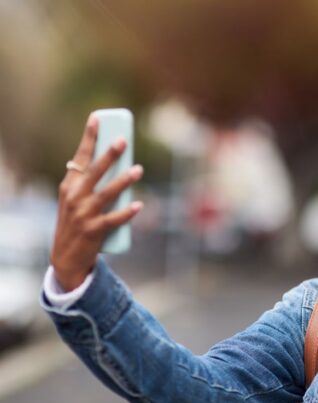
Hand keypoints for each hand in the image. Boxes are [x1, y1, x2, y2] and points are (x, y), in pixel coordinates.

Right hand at [50, 114, 143, 290]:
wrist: (66, 256)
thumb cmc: (76, 221)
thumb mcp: (76, 199)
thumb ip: (91, 182)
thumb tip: (120, 162)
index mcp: (69, 185)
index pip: (79, 158)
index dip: (89, 138)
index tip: (96, 118)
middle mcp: (74, 197)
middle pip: (94, 172)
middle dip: (109, 155)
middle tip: (123, 140)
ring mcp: (83, 214)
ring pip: (106, 194)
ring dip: (124, 181)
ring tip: (139, 169)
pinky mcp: (94, 230)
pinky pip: (113, 219)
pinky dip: (127, 212)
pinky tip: (139, 205)